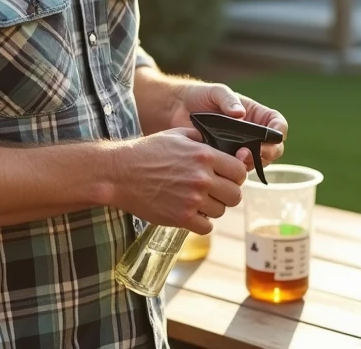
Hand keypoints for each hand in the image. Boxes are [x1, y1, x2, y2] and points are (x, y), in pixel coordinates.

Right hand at [109, 128, 247, 233]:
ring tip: (198, 200)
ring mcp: (192, 200)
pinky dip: (201, 222)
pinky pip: (206, 227)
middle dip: (227, 192)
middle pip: (235, 194)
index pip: (239, 171)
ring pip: (221, 211)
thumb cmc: (148, 151)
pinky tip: (190, 212)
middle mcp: (201, 178)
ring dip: (213, 207)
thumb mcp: (177, 135)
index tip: (227, 176)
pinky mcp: (181, 217)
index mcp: (204, 155)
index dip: (235, 174)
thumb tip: (225, 146)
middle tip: (214, 190)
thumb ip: (203, 138)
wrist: (120, 173)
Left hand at [170, 82, 288, 172]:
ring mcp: (241, 148)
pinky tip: (228, 165)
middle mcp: (253, 133)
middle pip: (274, 148)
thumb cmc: (200, 96)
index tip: (272, 137)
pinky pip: (239, 169)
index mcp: (256, 115)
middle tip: (254, 153)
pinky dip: (237, 170)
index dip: (279, 132)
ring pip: (259, 161)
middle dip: (268, 152)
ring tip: (238, 158)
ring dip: (253, 162)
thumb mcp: (216, 92)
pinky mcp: (227, 159)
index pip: (278, 125)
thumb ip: (228, 99)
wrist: (177, 111)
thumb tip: (241, 113)